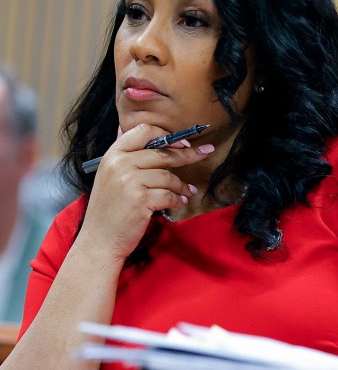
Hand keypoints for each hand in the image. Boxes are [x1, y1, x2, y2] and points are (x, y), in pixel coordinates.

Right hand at [78, 123, 212, 262]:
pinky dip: (178, 199)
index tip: (184, 142)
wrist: (99, 240)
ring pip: (168, 176)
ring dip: (182, 185)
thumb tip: (135, 130)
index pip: (143, 131)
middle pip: (162, 153)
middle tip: (205, 153)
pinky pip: (169, 195)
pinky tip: (180, 202)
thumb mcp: (109, 175)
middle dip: (188, 154)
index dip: (167, 135)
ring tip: (188, 191)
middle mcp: (119, 164)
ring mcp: (129, 182)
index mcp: (112, 155)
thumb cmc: (109, 208)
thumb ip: (124, 155)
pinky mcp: (140, 200)